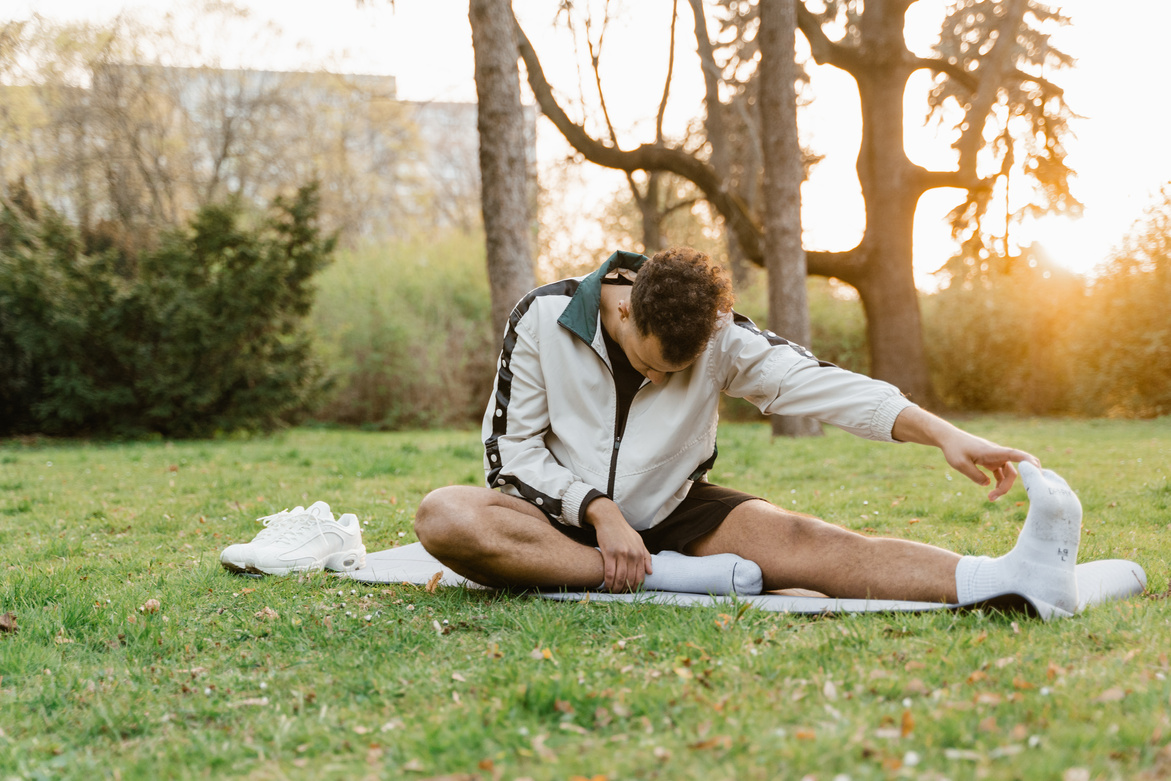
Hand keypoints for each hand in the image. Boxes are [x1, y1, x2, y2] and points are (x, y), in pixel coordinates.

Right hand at [586, 498, 651, 591]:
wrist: (610, 519)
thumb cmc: (624, 531)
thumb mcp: (639, 541)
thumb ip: (646, 557)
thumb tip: (651, 572)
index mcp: (640, 553)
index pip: (640, 576)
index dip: (635, 587)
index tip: (630, 592)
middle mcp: (632, 554)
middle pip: (630, 579)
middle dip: (625, 589)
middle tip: (620, 594)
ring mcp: (621, 554)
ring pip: (620, 578)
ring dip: (616, 588)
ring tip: (613, 592)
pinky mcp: (609, 553)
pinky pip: (609, 572)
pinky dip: (608, 582)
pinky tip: (606, 586)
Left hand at [892, 407, 1040, 500]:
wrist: (949, 439)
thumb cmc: (954, 449)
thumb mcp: (960, 464)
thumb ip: (975, 475)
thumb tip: (988, 485)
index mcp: (992, 451)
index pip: (1014, 454)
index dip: (1027, 461)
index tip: (1037, 468)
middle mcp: (997, 454)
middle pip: (1012, 472)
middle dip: (1007, 486)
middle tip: (992, 498)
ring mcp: (996, 458)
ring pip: (1008, 474)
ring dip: (1003, 487)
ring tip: (990, 498)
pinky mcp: (991, 461)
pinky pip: (1001, 474)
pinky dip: (999, 483)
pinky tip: (991, 492)